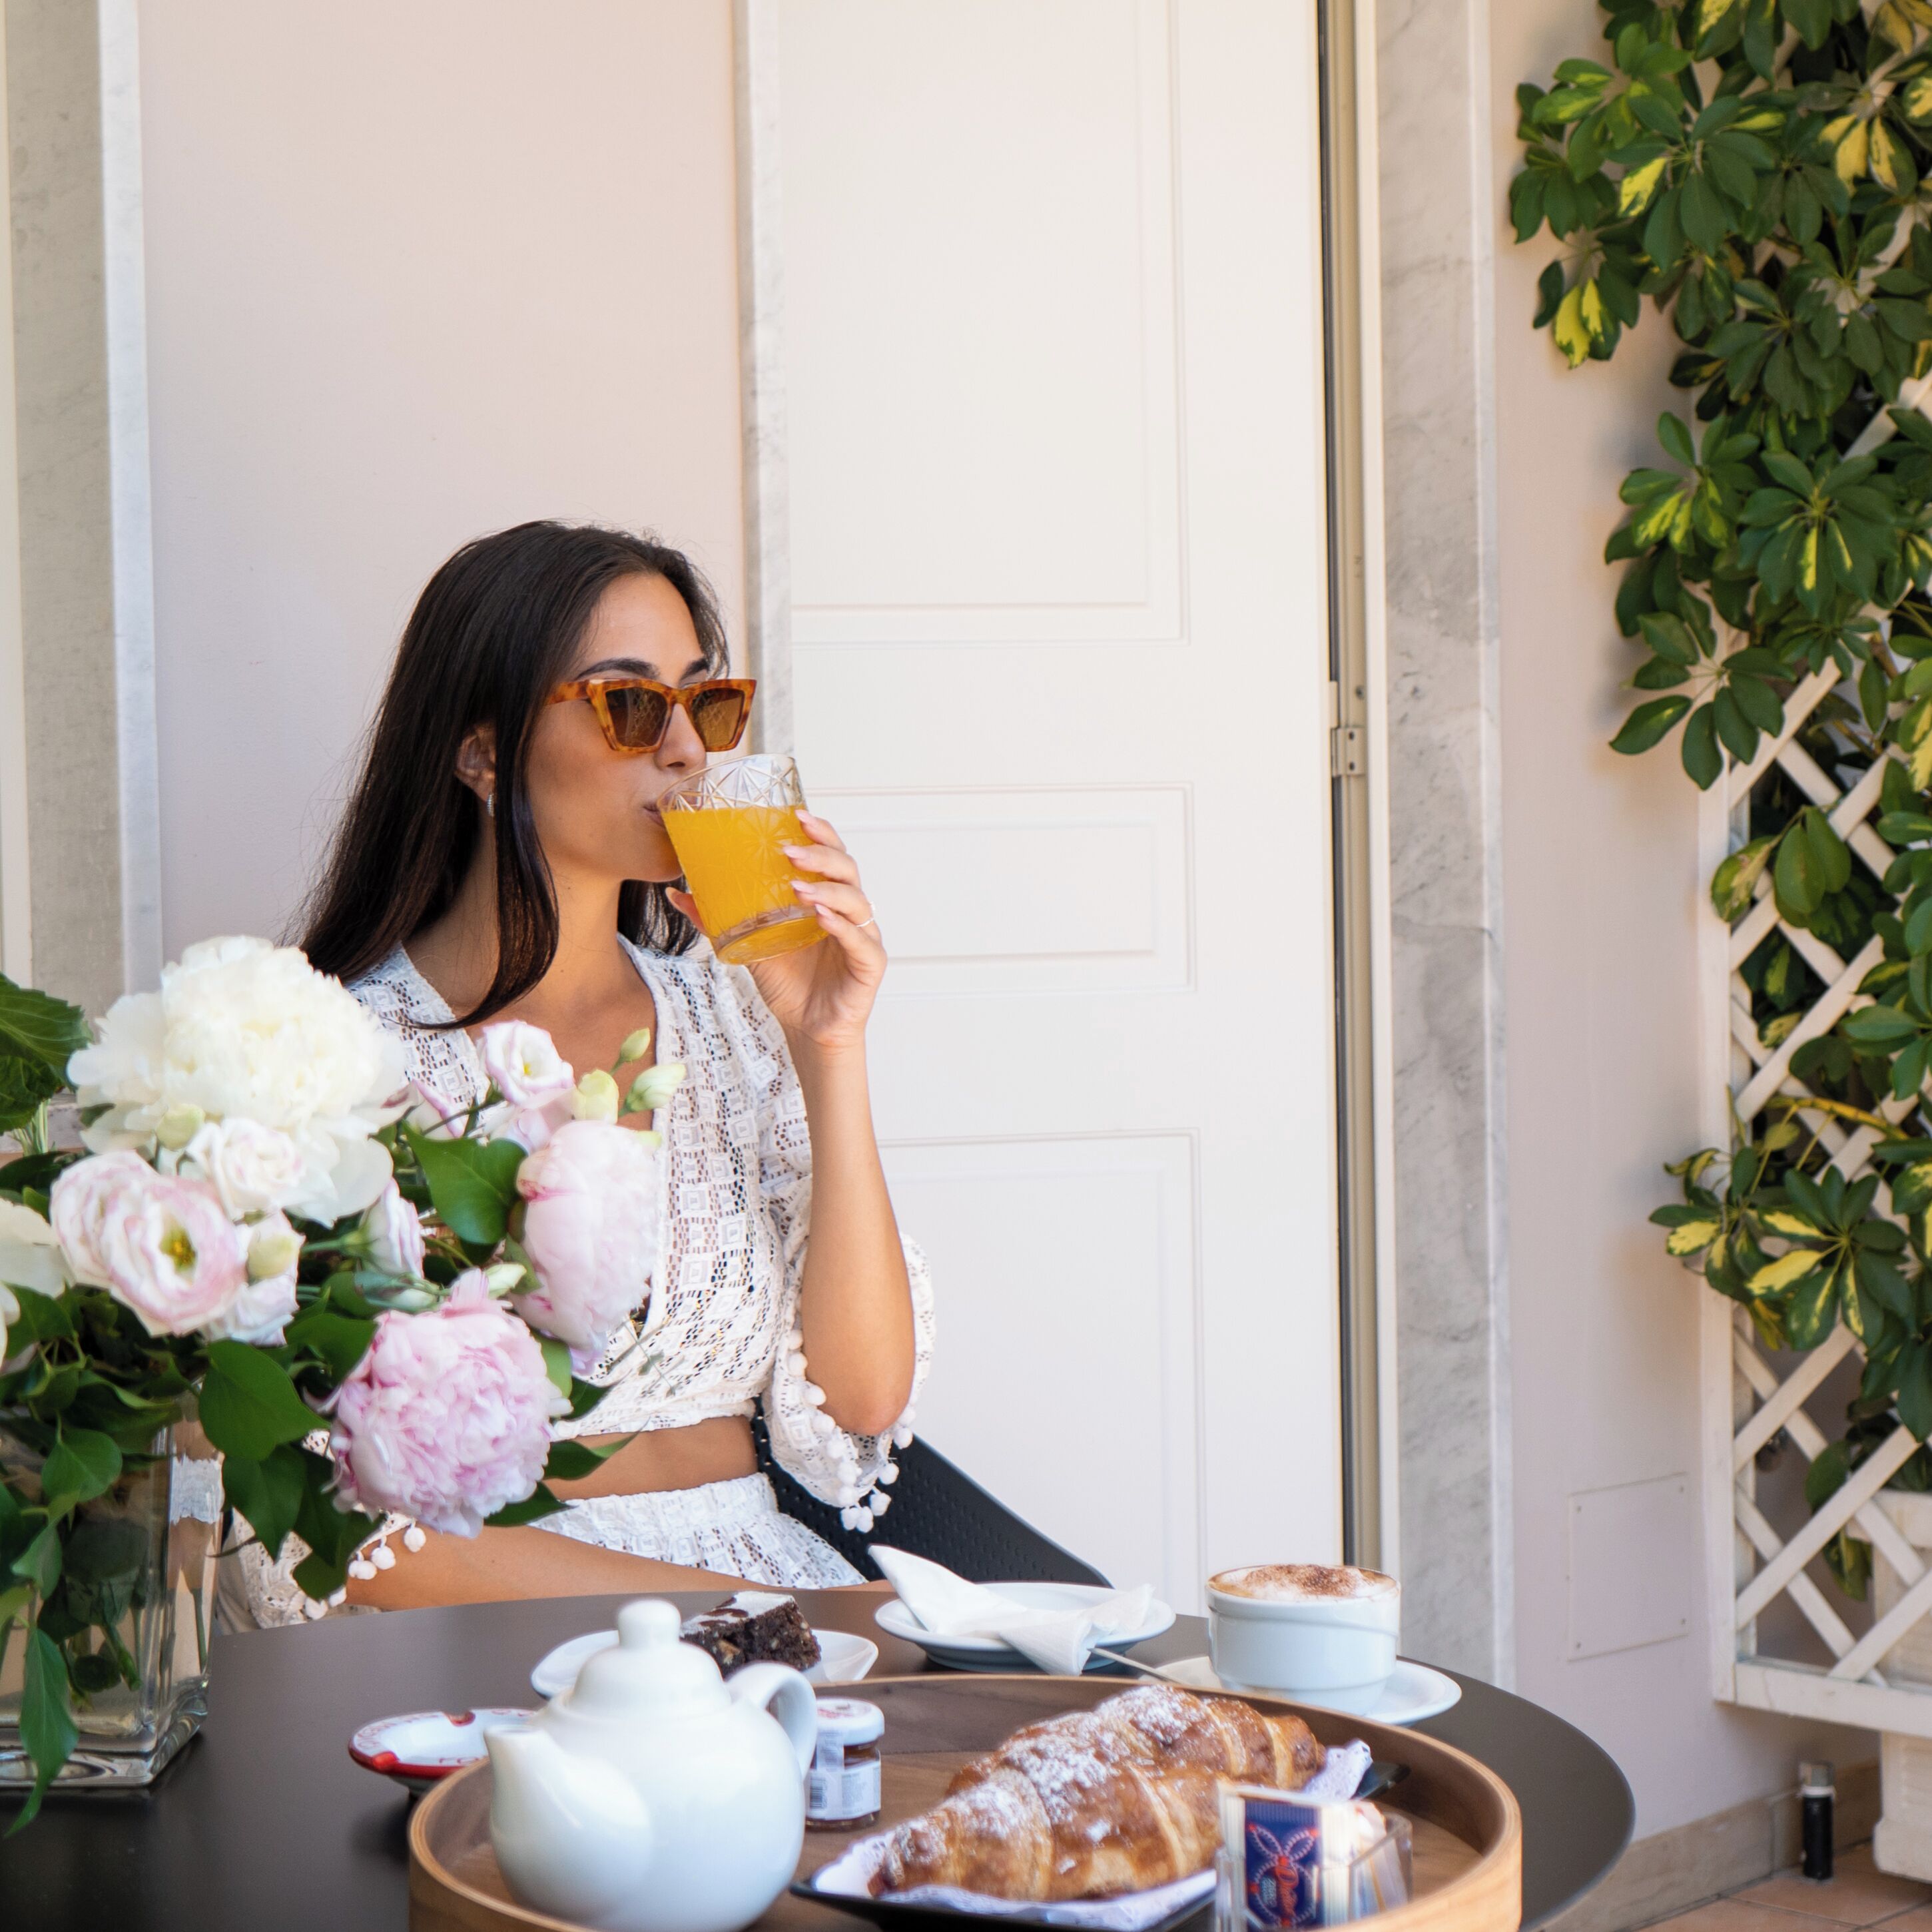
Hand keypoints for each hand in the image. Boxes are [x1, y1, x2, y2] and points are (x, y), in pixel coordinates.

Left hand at [668, 811, 883, 1054]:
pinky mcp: (870, 963)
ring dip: (827, 889)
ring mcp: (863, 935)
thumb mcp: (749, 944)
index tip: (796, 814)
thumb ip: (718, 918)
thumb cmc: (788, 983)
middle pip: (847, 869)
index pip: (830, 854)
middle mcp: (849, 911)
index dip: (820, 832)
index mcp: (827, 898)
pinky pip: (860, 939)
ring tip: (797, 886)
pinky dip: (842, 926)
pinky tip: (821, 916)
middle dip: (820, 855)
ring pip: (855, 900)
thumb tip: (676, 893)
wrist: (807, 1028)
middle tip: (789, 851)